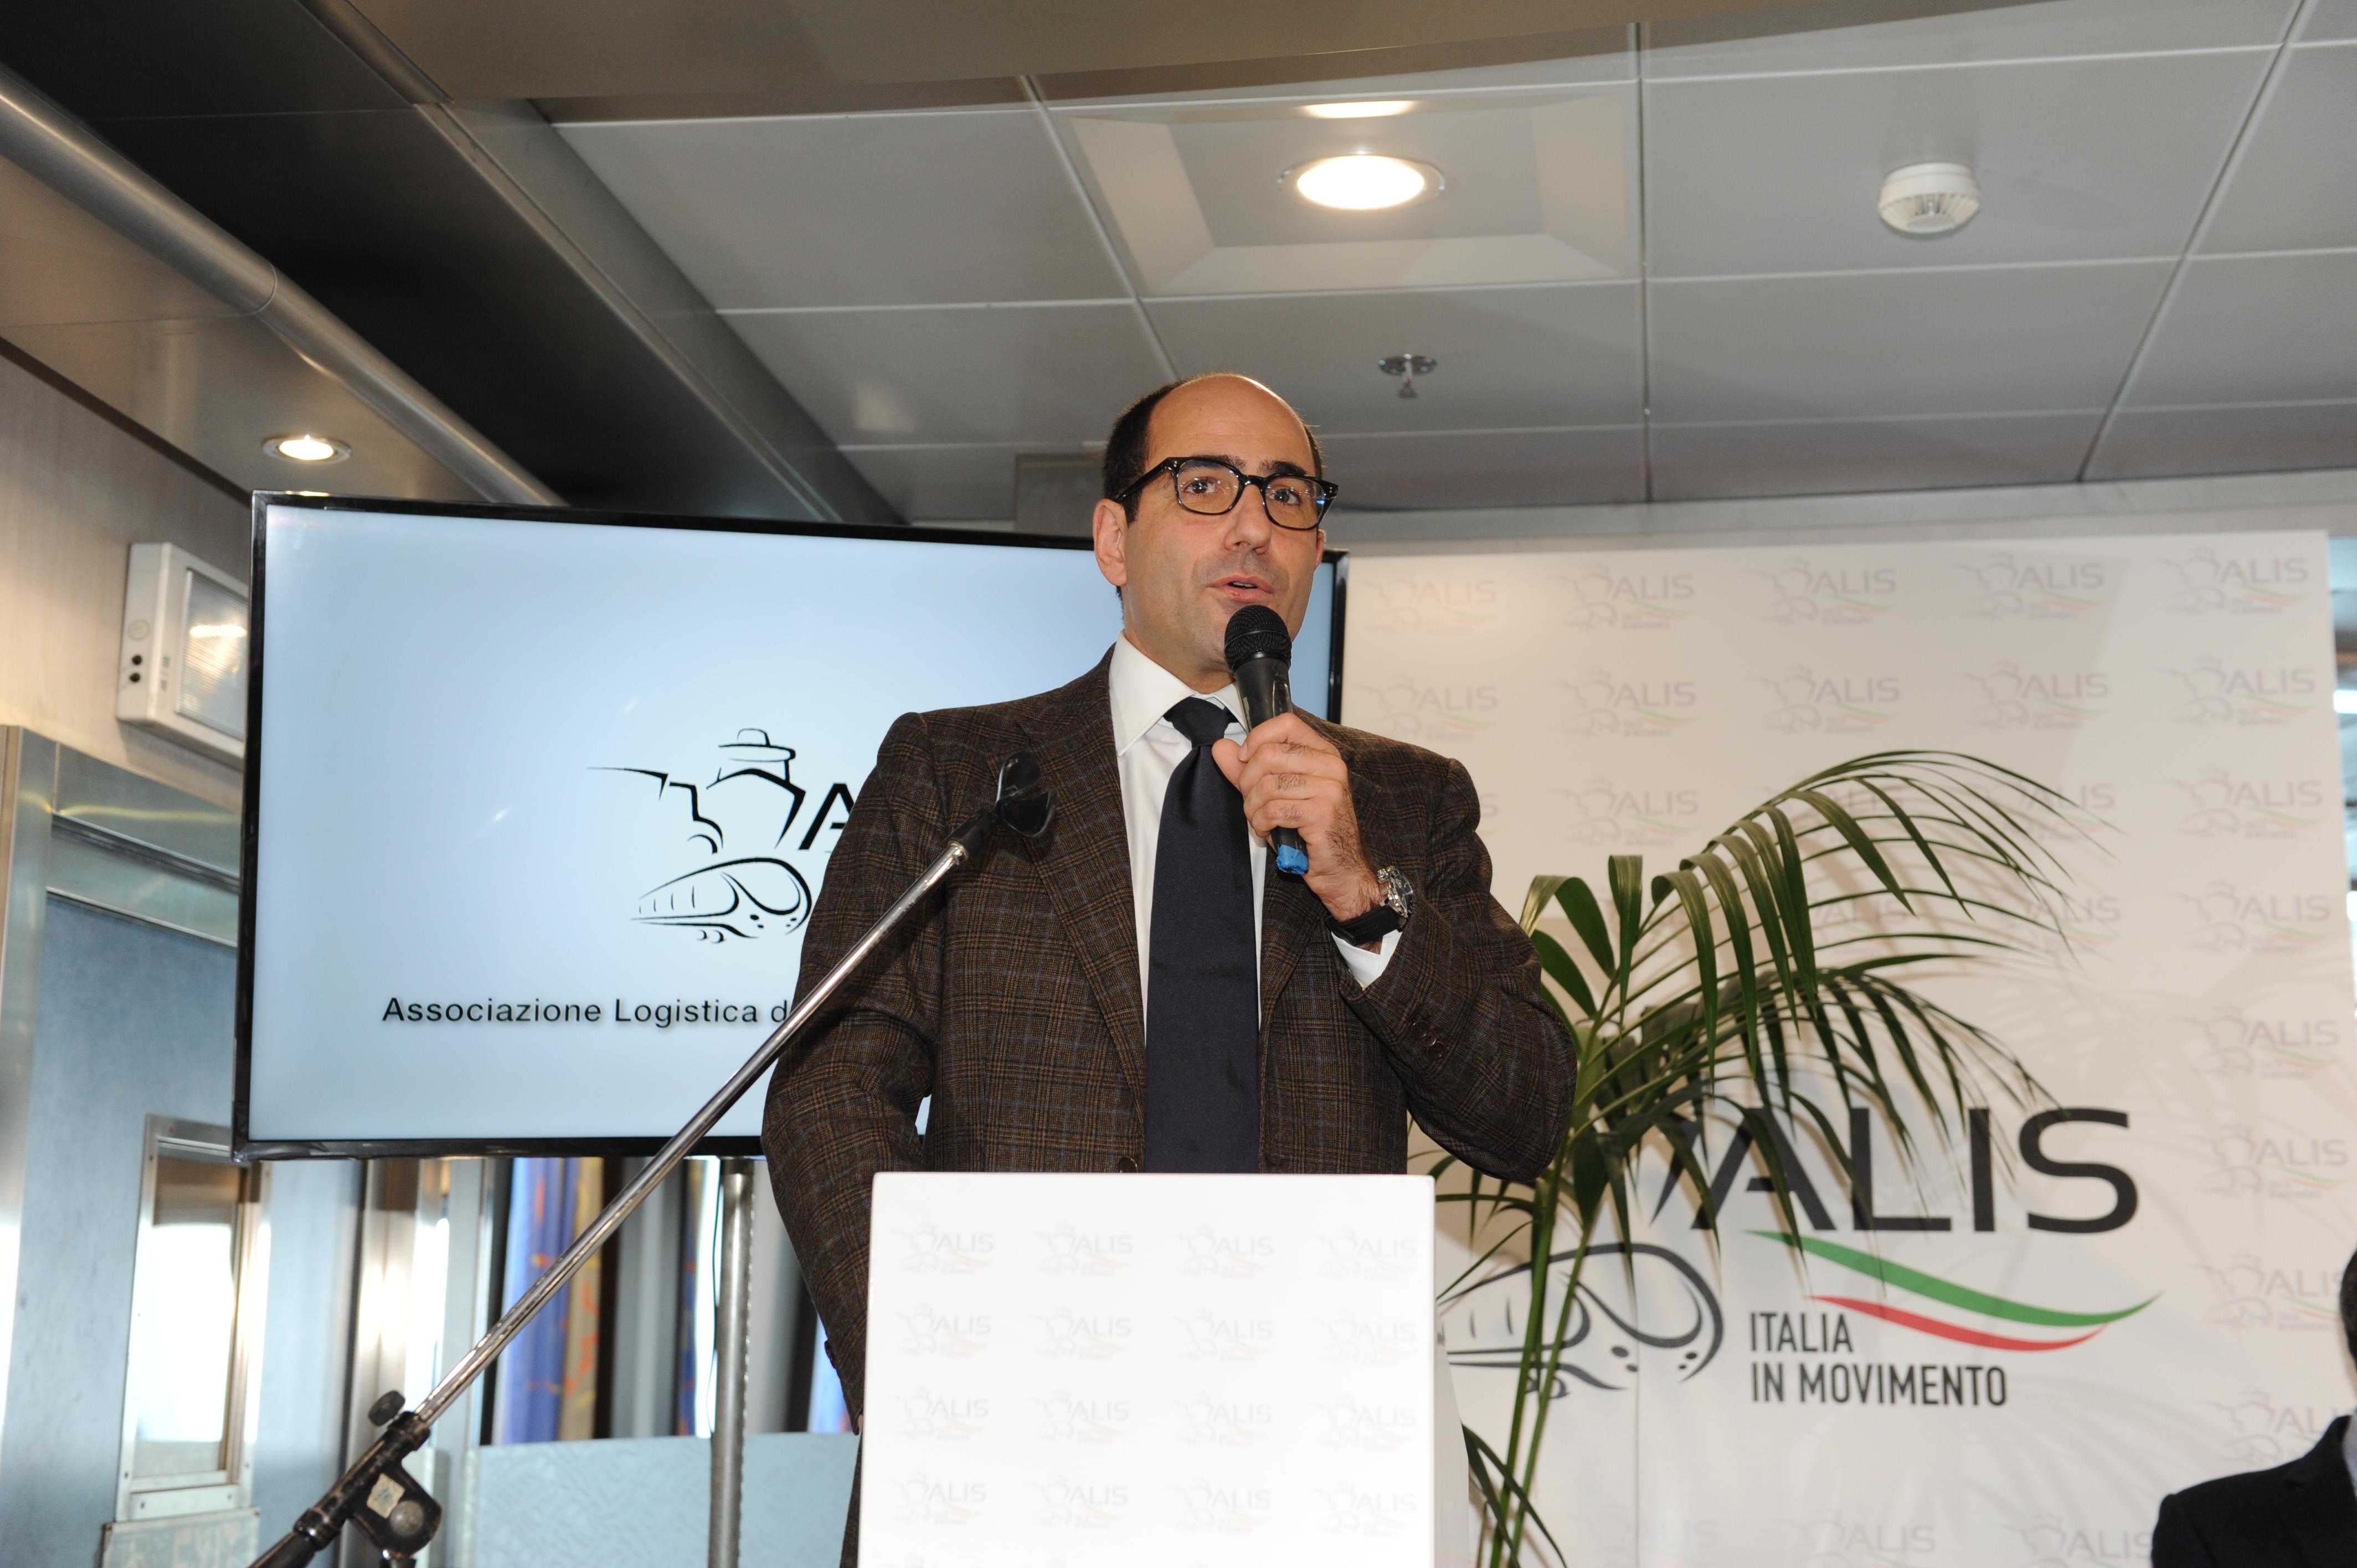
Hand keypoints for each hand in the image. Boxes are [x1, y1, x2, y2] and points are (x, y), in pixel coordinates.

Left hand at [1212, 713, 1381, 923]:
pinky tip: (1269, 831)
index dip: (1257, 738)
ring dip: (1253, 808)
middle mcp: (1331, 766)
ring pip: (1267, 785)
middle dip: (1247, 782)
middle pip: (1268, 754)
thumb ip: (1248, 769)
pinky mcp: (1322, 814)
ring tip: (1261, 820)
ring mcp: (1330, 789)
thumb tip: (1222, 747)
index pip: (1286, 724)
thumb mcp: (1276, 794)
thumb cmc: (1310, 832)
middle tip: (1253, 802)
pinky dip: (1262, 823)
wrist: (1341, 871)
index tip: (1244, 759)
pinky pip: (1273, 809)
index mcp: (1323, 753)